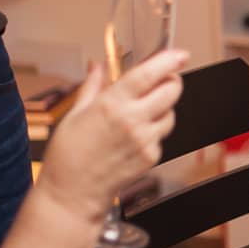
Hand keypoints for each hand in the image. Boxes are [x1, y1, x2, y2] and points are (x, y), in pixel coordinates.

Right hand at [38, 48, 187, 222]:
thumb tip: (99, 65)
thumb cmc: (68, 154)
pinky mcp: (152, 157)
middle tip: (162, 80)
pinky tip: (135, 135)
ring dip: (163, 107)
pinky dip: (155, 130)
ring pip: (171, 113)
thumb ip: (93, 86)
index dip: (169, 61)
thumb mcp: (75, 113)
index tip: (180, 54)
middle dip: (171, 81)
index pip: (149, 74)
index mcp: (112, 104)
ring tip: (140, 112)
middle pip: (172, 91)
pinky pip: (162, 135)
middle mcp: (133, 120)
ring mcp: (146, 140)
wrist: (73, 193)